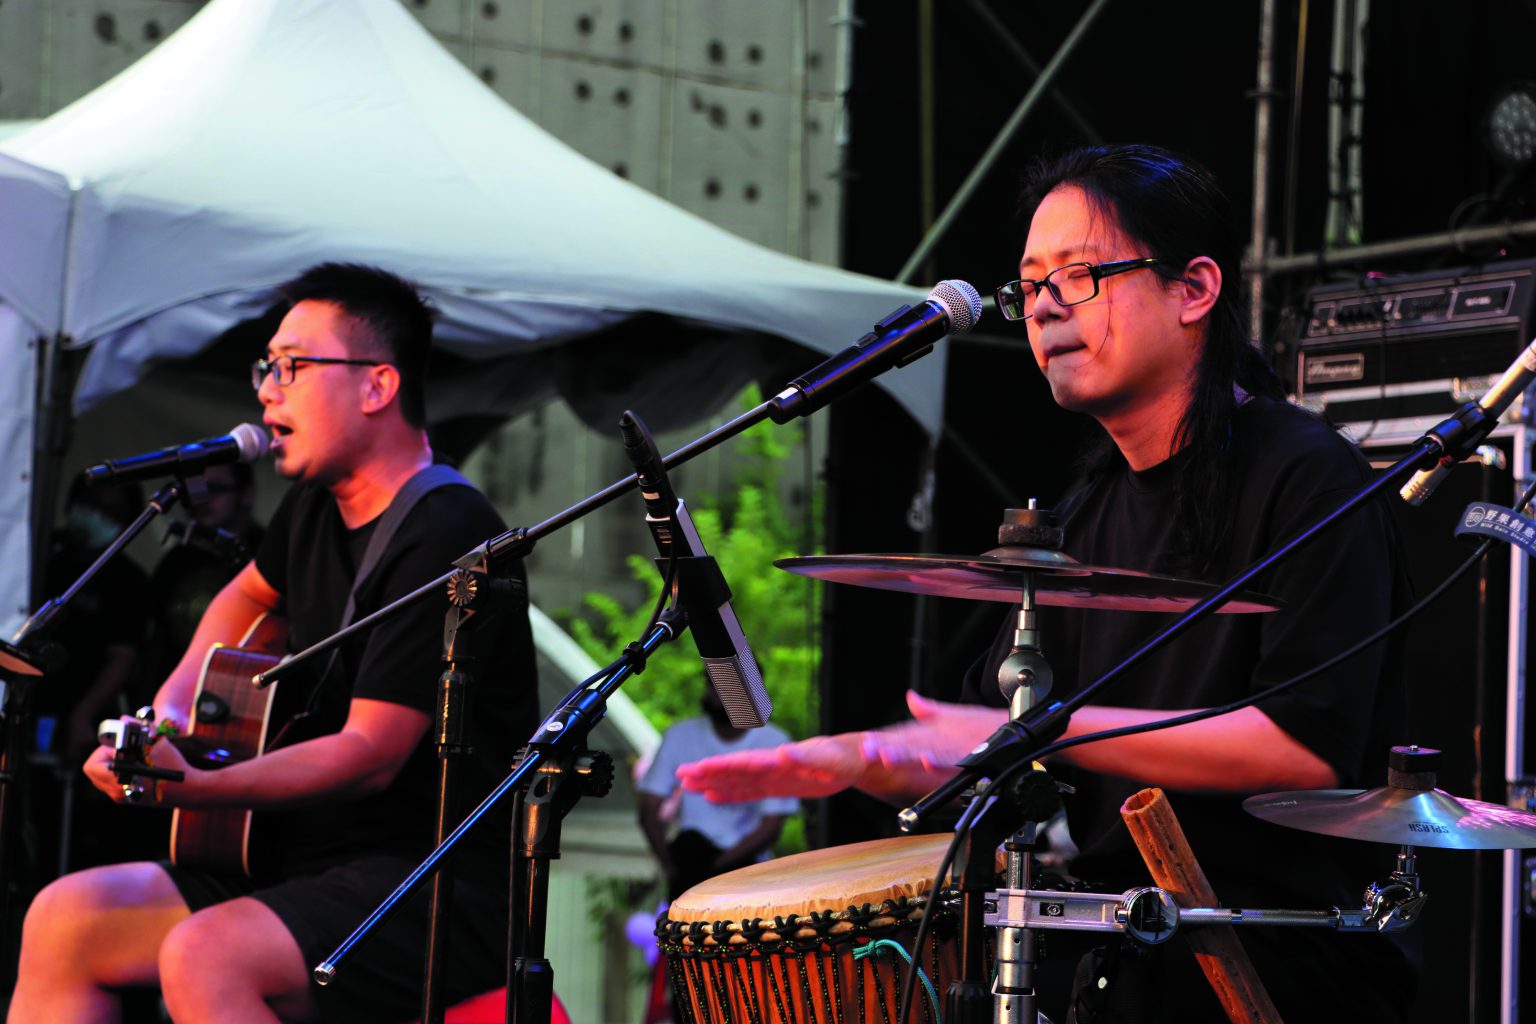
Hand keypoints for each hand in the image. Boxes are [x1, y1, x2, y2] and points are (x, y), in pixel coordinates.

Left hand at [82, 725, 196, 806]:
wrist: (190, 789)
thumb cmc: (175, 766)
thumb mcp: (157, 743)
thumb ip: (138, 729)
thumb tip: (123, 719)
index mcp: (120, 780)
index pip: (93, 765)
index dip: (103, 751)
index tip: (120, 746)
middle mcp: (117, 792)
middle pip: (95, 771)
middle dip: (105, 756)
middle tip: (122, 749)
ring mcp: (122, 797)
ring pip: (102, 778)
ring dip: (111, 764)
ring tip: (130, 756)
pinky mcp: (129, 799)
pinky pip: (112, 783)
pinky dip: (119, 772)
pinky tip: (136, 765)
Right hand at [676, 734, 869, 802]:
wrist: (857, 757)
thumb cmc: (848, 757)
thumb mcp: (832, 760)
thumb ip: (808, 758)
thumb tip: (783, 753)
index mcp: (782, 760)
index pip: (745, 763)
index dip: (721, 766)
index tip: (699, 767)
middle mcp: (773, 766)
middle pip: (734, 769)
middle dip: (708, 772)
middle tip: (680, 774)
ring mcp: (774, 776)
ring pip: (737, 780)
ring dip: (712, 782)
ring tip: (686, 784)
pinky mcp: (780, 786)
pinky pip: (750, 792)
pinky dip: (730, 794)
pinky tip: (712, 796)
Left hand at [859, 692, 1008, 773]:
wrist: (1016, 724)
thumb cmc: (983, 724)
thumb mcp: (953, 715)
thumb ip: (929, 710)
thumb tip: (910, 698)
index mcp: (935, 731)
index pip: (904, 736)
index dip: (883, 740)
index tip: (864, 744)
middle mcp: (942, 738)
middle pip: (911, 744)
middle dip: (888, 748)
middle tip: (868, 751)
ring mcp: (955, 747)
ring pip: (927, 751)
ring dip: (907, 755)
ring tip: (887, 757)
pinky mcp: (971, 756)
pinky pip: (955, 760)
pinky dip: (941, 761)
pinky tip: (927, 762)